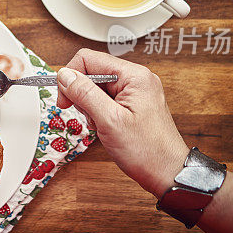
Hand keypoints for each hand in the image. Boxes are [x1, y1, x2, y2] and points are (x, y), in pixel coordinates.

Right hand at [57, 48, 188, 198]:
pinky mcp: (133, 104)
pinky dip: (99, 112)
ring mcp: (136, 91)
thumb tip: (64, 75)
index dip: (71, 77)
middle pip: (92, 72)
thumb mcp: (109, 121)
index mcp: (134, 76)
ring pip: (97, 87)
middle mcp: (136, 79)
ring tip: (101, 125)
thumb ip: (85, 94)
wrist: (168, 173)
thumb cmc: (146, 151)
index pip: (89, 59)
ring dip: (90, 106)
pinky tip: (106, 127)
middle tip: (87, 116)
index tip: (65, 100)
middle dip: (81, 94)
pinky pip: (106, 99)